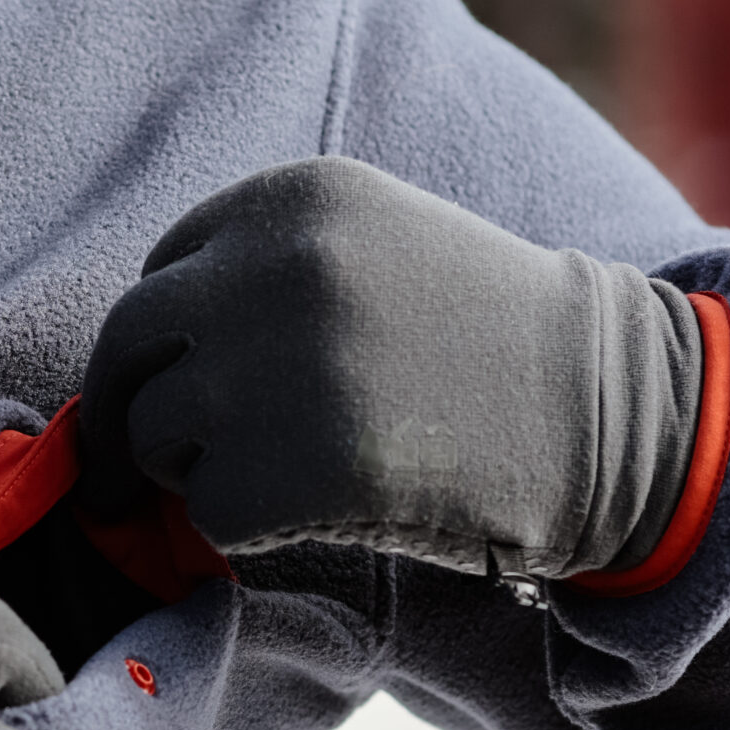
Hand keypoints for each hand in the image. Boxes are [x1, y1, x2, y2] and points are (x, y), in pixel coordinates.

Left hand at [78, 157, 701, 579]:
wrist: (604, 410)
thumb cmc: (491, 337)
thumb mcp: (378, 244)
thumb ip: (266, 272)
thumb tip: (147, 360)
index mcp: (289, 201)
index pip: (161, 271)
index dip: (169, 340)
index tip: (183, 381)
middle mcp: (266, 271)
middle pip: (127, 347)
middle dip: (125, 410)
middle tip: (124, 466)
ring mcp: (270, 370)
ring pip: (155, 434)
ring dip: (197, 470)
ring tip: (289, 472)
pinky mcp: (284, 469)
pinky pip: (206, 511)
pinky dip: (244, 528)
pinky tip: (322, 509)